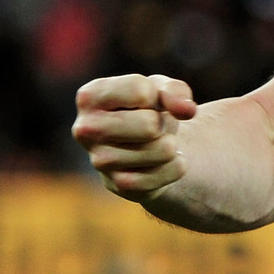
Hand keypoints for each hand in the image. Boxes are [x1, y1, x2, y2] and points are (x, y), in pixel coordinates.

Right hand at [72, 73, 198, 201]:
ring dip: (171, 144)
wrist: (147, 146)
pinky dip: (178, 165)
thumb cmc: (148, 109)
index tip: (148, 103)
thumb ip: (175, 90)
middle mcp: (86, 130)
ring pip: (164, 149)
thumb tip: (187, 110)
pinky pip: (171, 171)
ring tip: (155, 142)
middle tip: (154, 126)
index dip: (157, 96)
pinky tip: (161, 162)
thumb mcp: (162, 88)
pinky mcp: (121, 186)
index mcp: (89, 97)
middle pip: (150, 124)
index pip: (140, 91)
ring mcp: (100, 161)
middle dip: (163, 123)